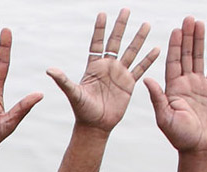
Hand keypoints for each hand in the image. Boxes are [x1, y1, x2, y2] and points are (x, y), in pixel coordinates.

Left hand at [46, 10, 157, 132]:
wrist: (95, 125)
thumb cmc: (82, 110)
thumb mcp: (73, 93)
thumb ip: (63, 80)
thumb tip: (49, 70)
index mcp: (94, 67)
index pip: (97, 43)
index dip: (100, 29)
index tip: (103, 14)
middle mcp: (108, 67)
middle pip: (115, 42)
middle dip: (121, 26)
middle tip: (126, 9)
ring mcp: (119, 74)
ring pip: (131, 52)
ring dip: (138, 38)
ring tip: (146, 24)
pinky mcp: (129, 84)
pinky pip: (141, 69)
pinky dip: (148, 59)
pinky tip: (157, 48)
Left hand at [146, 16, 206, 154]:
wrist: (199, 147)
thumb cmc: (179, 136)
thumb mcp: (165, 118)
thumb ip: (157, 98)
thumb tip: (147, 80)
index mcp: (171, 89)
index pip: (172, 62)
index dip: (174, 46)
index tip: (175, 30)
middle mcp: (184, 84)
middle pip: (186, 55)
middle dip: (187, 37)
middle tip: (188, 18)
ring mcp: (199, 86)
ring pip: (200, 58)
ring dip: (200, 41)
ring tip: (200, 24)